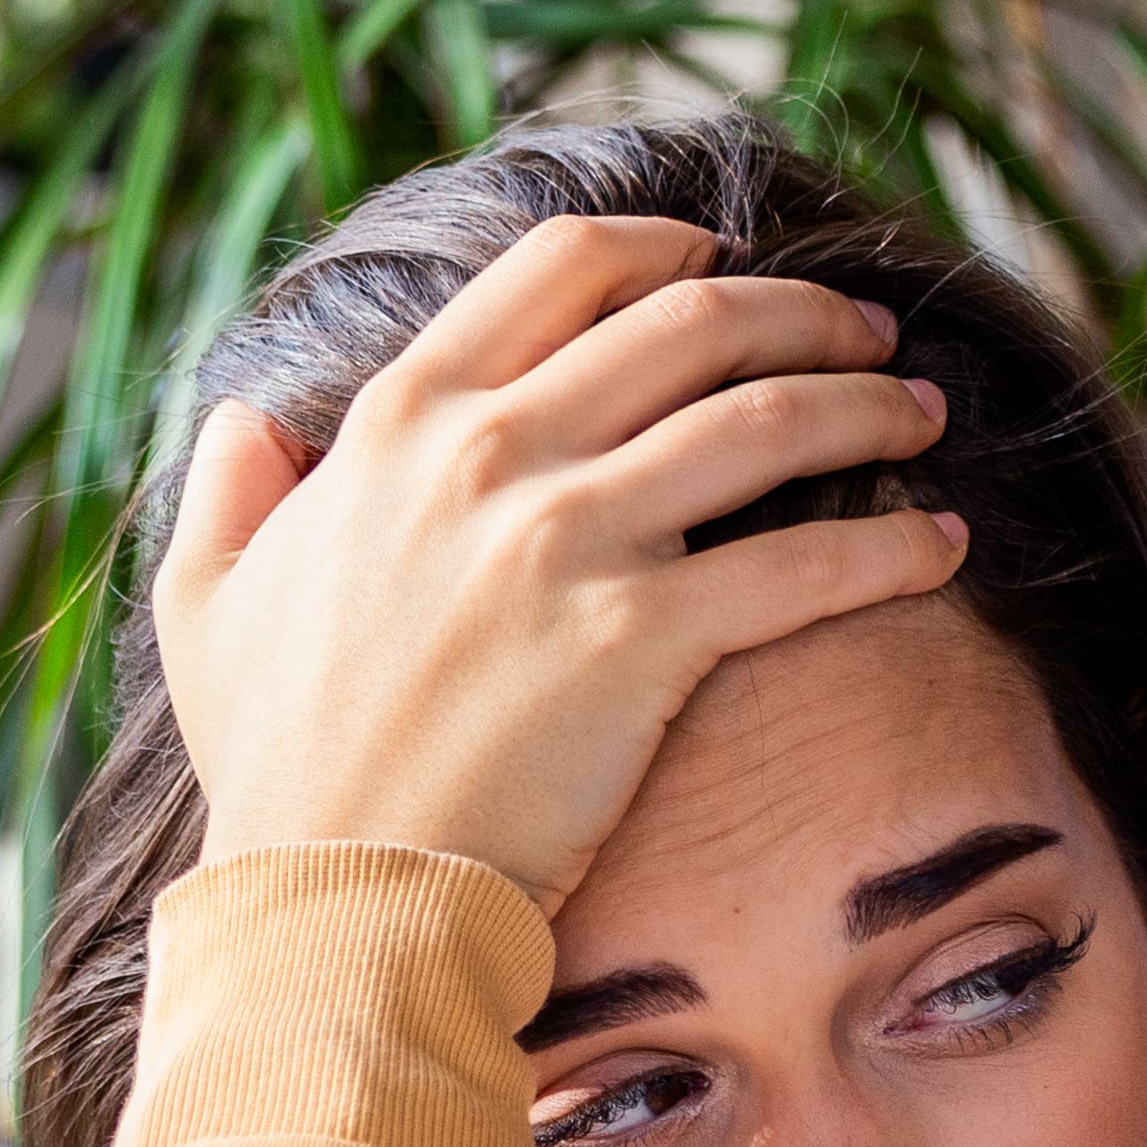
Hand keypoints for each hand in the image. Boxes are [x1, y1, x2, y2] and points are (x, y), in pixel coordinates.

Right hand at [152, 216, 965, 917]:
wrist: (335, 897)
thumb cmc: (277, 769)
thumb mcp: (208, 605)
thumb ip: (228, 494)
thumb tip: (244, 423)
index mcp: (401, 420)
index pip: (562, 268)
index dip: (666, 249)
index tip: (727, 264)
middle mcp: (490, 455)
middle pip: (691, 323)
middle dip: (802, 314)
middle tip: (867, 338)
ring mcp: (569, 542)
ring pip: (765, 418)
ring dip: (868, 402)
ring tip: (925, 416)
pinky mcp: (641, 641)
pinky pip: (804, 561)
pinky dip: (890, 544)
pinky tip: (938, 545)